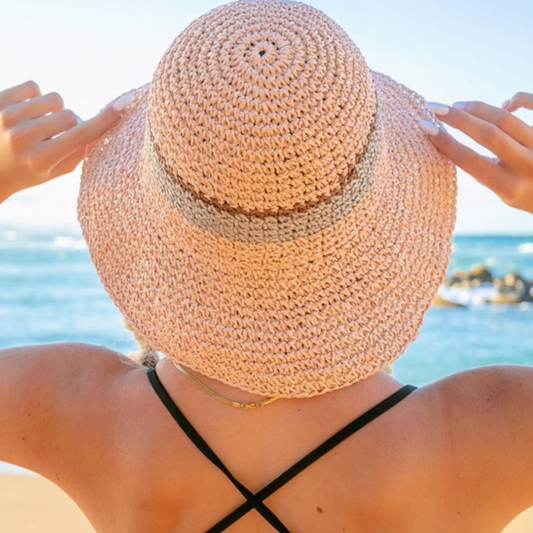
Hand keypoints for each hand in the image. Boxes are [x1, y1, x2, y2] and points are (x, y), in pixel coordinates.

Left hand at [0, 80, 132, 202]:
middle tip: (55, 138)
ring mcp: (6, 117)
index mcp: (40, 159)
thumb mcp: (56, 170)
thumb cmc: (28, 171)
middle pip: (70, 116)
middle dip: (70, 125)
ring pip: (53, 98)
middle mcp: (22, 137)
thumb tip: (101, 123)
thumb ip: (79, 151)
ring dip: (52, 111)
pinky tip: (25, 113)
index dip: (106, 119)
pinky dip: (35, 97)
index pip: (82, 135)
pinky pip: (33, 86)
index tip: (126, 102)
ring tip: (37, 126)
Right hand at [419, 92, 532, 213]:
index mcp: (509, 187)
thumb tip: (458, 136)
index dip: (444, 141)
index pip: (469, 160)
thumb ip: (486, 169)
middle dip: (457, 118)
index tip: (424, 126)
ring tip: (458, 106)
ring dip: (476, 109)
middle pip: (487, 134)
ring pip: (505, 118)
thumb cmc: (529, 195)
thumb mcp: (505, 192)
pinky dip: (517, 100)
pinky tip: (505, 105)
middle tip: (434, 107)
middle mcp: (527, 166)